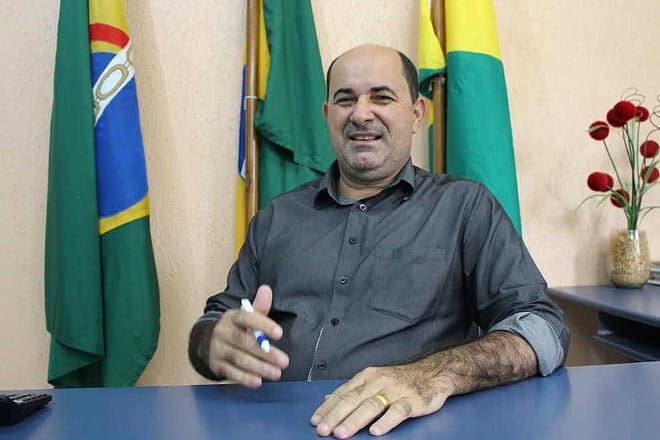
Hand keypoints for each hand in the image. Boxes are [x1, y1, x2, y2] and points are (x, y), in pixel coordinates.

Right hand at [208, 285, 288, 387]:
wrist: (206, 340)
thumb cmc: (235, 327)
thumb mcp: (245, 316)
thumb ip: (259, 306)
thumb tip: (267, 289)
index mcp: (232, 317)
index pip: (247, 318)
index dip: (263, 325)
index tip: (280, 334)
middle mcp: (223, 332)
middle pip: (245, 342)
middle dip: (266, 353)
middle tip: (284, 361)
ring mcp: (218, 349)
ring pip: (239, 359)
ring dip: (259, 367)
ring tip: (276, 373)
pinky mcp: (216, 365)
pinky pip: (231, 372)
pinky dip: (244, 378)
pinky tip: (257, 381)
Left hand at [310, 365, 453, 437]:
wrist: (432, 374)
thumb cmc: (399, 380)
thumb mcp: (373, 379)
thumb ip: (351, 390)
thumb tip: (327, 399)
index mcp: (367, 377)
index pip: (343, 393)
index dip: (328, 407)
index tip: (315, 421)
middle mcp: (379, 382)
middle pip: (353, 400)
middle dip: (336, 416)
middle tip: (323, 430)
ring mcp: (395, 391)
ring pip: (372, 405)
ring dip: (354, 420)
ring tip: (341, 434)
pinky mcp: (412, 401)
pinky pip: (398, 412)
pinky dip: (386, 421)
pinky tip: (375, 432)